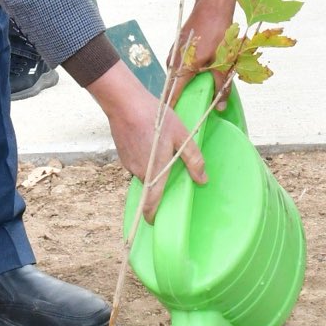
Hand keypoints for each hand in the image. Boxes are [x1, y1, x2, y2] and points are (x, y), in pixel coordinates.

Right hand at [86, 61, 205, 218]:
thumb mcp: (182, 136)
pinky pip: (136, 163)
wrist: (126, 103)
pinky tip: (149, 141)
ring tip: (160, 148)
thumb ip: (193, 160)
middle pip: (150, 186)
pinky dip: (143, 158)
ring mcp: (128, 164)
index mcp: (155, 172)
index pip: (151, 203)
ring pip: (143, 173)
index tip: (156, 222)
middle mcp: (139, 172)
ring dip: (152, 168)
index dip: (152, 216)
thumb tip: (203, 180)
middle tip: (171, 168)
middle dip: (159, 183)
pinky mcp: (122, 154)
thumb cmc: (157, 118)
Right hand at [169, 0, 239, 108]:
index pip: (172, 96)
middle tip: (186, 111)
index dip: (172, 109)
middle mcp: (174, 62)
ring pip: (176, 75)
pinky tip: (197, 75)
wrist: (213, 5)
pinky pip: (179, 66)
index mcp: (183, 69)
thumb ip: (222, 86)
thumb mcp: (224, 62)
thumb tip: (221, 107)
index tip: (170, 122)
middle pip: (172, 86)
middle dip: (179, 99)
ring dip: (183, 85)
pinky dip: (185, 73)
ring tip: (194, 94)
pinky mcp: (178, 46)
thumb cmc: (218, 33)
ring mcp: (174, 53)